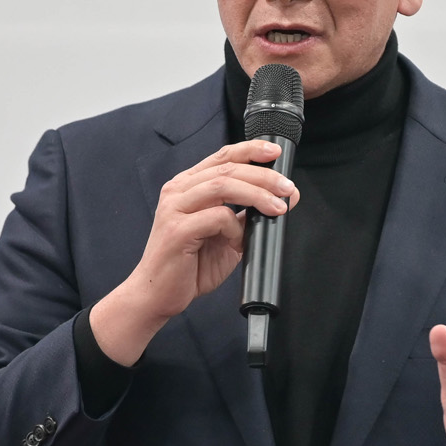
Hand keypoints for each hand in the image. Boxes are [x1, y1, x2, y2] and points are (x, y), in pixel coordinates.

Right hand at [90, 140, 298, 365]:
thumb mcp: (227, 235)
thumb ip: (249, 215)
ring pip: (222, 186)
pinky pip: (216, 217)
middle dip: (263, 175)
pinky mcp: (177, 229)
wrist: (158, 296)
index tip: (275, 152)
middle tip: (287, 189)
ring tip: (277, 207)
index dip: (250, 150)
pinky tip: (239, 241)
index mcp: (187, 186)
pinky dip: (235, 227)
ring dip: (256, 194)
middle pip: (227, 169)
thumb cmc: (189, 266)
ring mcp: (174, 208)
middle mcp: (178, 191)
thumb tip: (284, 198)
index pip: (222, 157)